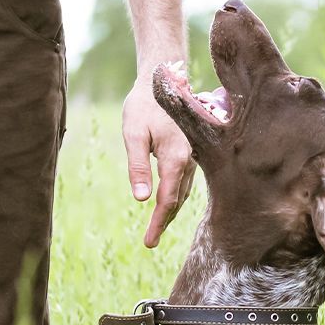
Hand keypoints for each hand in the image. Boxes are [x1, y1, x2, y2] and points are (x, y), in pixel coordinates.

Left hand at [122, 70, 195, 247]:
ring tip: (155, 230)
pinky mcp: (189, 155)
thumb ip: (138, 166)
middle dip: (163, 223)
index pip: (167, 199)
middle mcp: (188, 160)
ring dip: (169, 213)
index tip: (148, 241)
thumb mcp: (133, 134)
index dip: (158, 222)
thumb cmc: (144, 106)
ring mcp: (191, 158)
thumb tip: (141, 198)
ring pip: (181, 193)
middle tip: (149, 243)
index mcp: (175, 157)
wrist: (162, 81)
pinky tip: (166, 207)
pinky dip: (175, 198)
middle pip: (176, 201)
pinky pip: (183, 183)